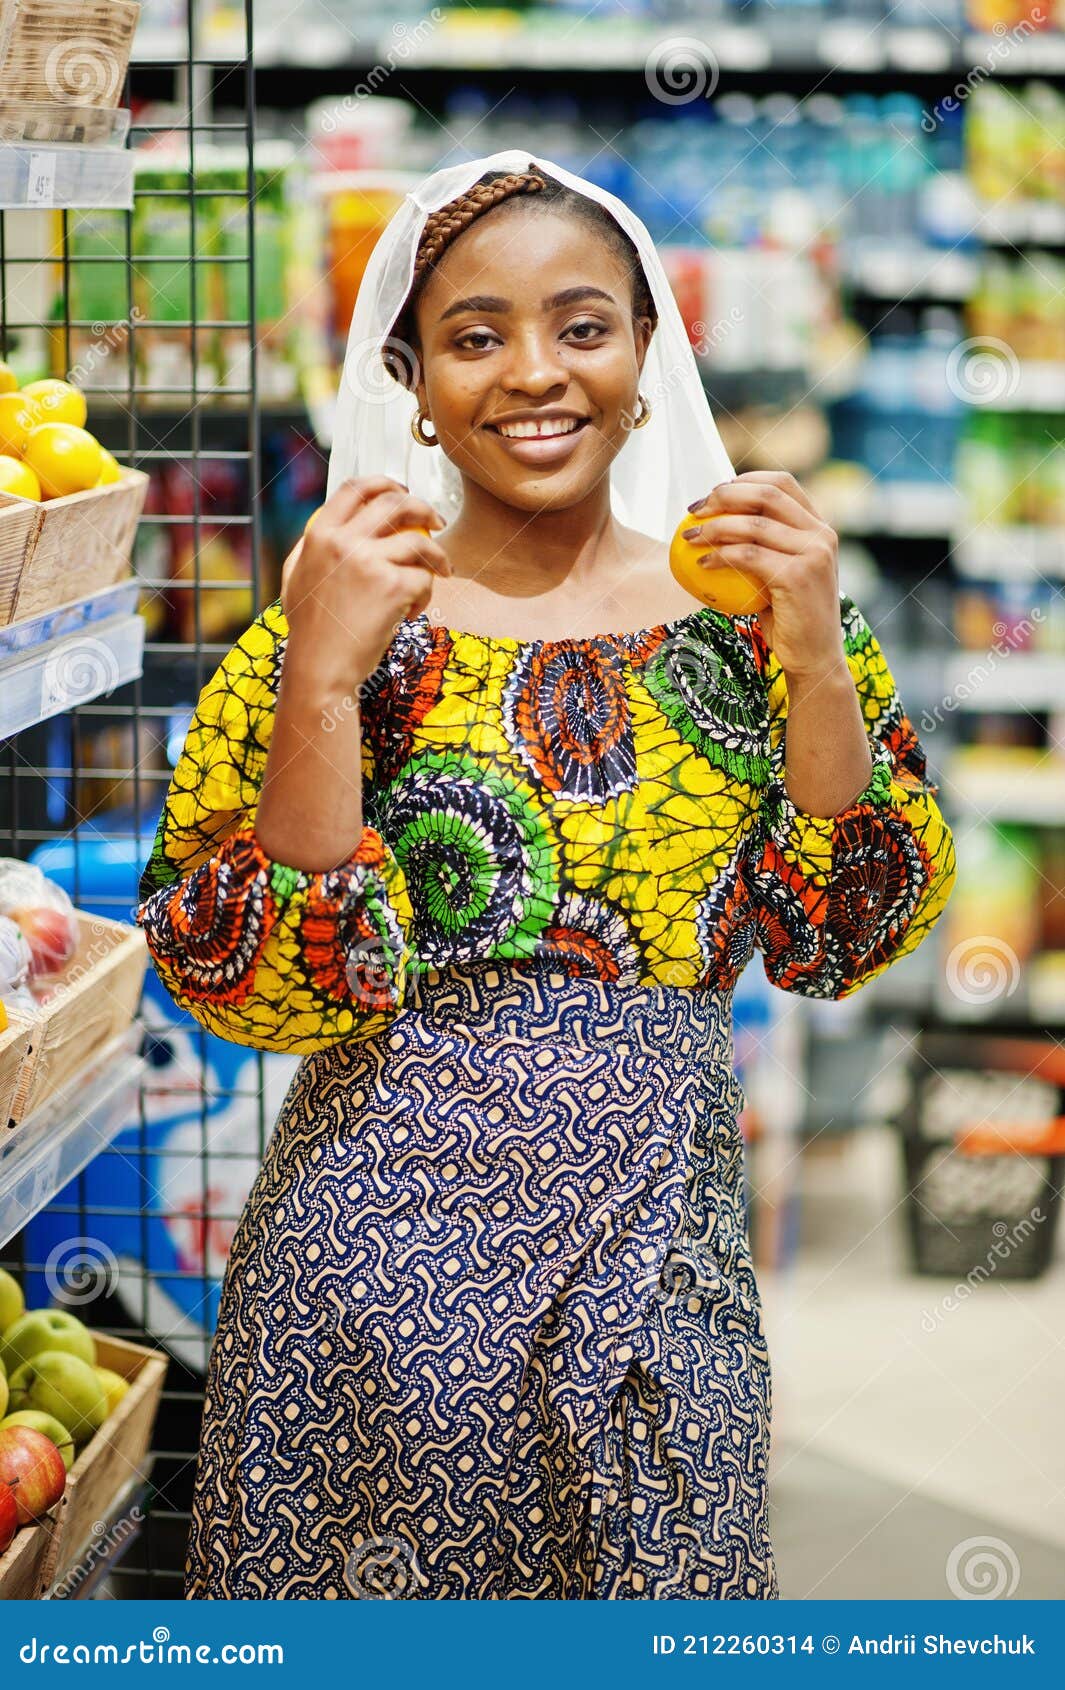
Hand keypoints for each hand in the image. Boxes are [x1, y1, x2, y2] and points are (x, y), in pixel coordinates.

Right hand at [281, 475, 449, 684]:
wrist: (320, 667)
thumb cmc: (311, 630)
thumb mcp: (298, 577)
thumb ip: (315, 546)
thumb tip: (341, 522)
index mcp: (319, 534)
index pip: (356, 488)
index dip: (384, 483)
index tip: (402, 491)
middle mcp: (343, 541)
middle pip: (395, 503)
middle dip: (424, 508)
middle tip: (437, 522)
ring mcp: (369, 561)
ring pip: (421, 542)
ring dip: (438, 556)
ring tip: (443, 571)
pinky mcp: (393, 586)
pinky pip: (424, 579)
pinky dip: (424, 596)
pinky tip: (409, 613)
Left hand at [684, 470, 844, 680]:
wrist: (814, 658)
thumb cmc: (789, 620)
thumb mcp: (779, 576)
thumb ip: (763, 548)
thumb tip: (715, 522)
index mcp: (820, 528)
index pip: (782, 484)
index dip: (743, 481)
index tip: (713, 494)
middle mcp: (822, 535)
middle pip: (767, 495)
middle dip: (724, 496)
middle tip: (694, 511)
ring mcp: (814, 554)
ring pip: (754, 525)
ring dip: (714, 527)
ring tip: (689, 538)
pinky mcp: (798, 575)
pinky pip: (748, 556)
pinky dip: (719, 556)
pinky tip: (700, 564)